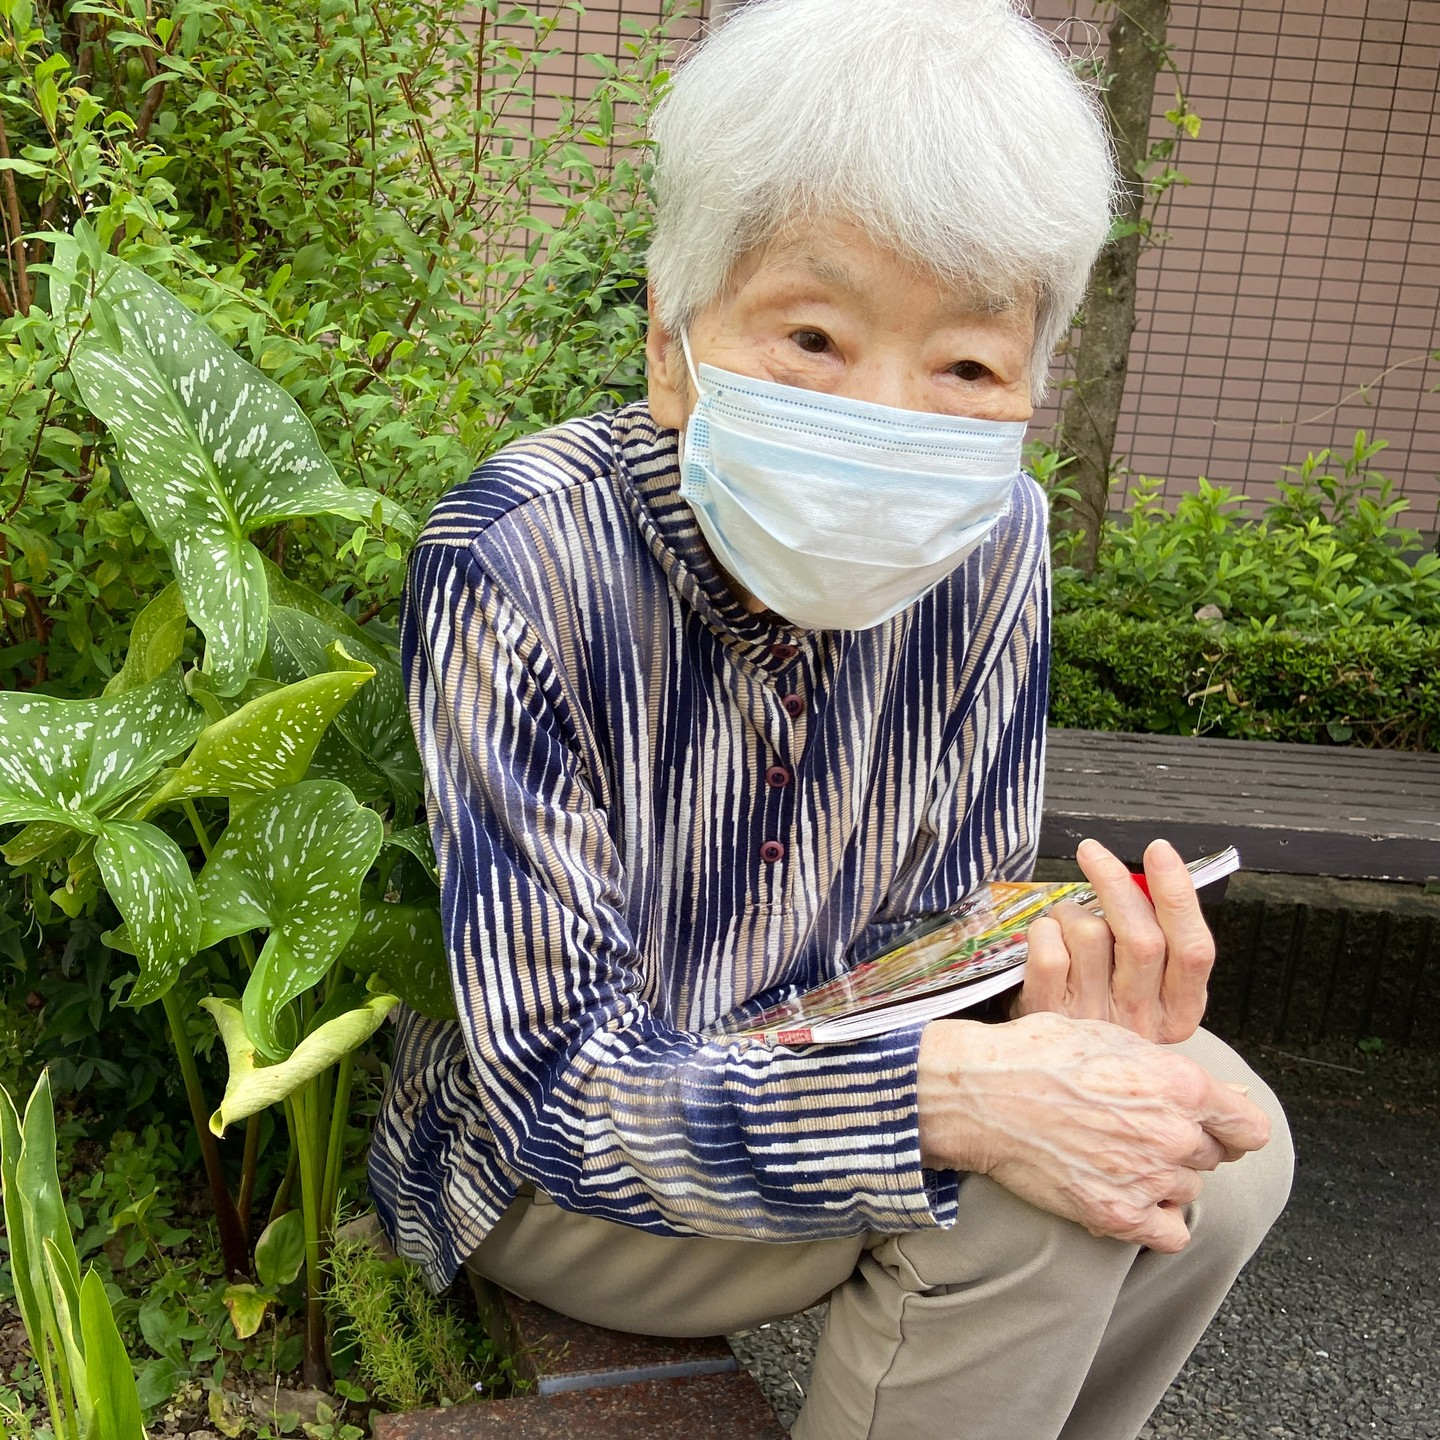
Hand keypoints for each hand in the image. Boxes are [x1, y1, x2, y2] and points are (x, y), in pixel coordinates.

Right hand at [917, 1012, 1269, 1251]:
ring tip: (1114, 1155)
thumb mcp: (1112, 1038)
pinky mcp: (1118, 1214)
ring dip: (1162, 1179)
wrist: (981, 1094)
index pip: (1250, 1128)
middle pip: (1211, 1158)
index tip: (1210, 1126)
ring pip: (1187, 1191)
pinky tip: (1124, 1195)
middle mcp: (1174, 1134)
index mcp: (1180, 1084)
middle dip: (1182, 1145)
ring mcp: (1148, 1177)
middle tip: (1135, 1129)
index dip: (1230, 1126)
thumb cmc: (1039, 1054)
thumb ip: (1174, 1071)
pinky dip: (1153, 1220)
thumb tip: (1232, 1096)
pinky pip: (1169, 1233)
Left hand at [1010, 837, 1214, 1043]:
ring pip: (1089, 934)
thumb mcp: (1146, 983)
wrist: (1052, 1057)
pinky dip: (1044, 930)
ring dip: (1071, 912)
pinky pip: (1050, 947)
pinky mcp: (1050, 1014)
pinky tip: (1046, 940)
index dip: (1178, 895)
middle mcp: (1141, 1019)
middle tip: (1092, 852)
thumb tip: (1144, 878)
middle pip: (1142, 938)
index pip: (1194, 949)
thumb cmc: (1099, 1002)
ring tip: (1066, 925)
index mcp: (1179, 1011)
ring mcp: (1094, 1019)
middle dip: (1116, 883)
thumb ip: (1155, 936)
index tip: (1160, 852)